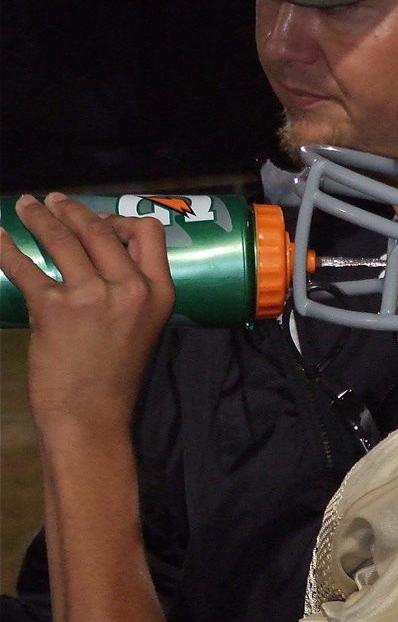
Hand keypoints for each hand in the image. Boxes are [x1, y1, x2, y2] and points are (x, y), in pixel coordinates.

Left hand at [0, 193, 173, 433]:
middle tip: (52, 203)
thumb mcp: (141, 328)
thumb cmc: (113, 378)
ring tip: (25, 207)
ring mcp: (92, 296)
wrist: (91, 419)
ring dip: (39, 217)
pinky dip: (7, 249)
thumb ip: (130, 291)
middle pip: (99, 230)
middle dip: (71, 211)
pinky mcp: (55, 308)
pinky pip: (26, 267)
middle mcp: (130, 288)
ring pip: (63, 239)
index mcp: (157, 293)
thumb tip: (100, 256)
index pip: (148, 232)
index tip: (99, 221)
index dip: (120, 219)